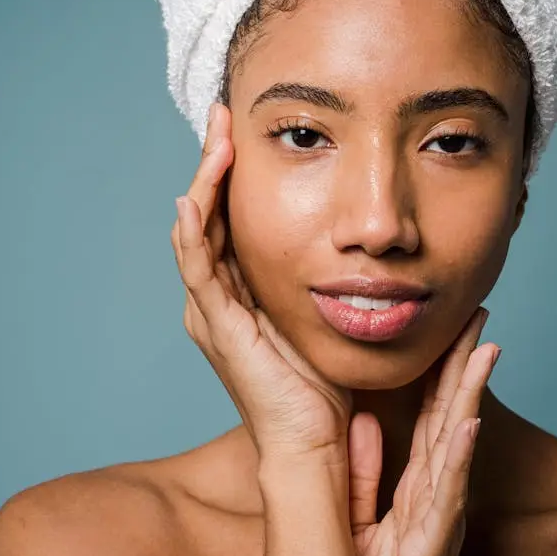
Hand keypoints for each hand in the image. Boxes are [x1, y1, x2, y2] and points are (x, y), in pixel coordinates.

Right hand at [171, 102, 352, 460]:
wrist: (313, 441)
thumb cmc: (322, 383)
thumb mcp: (321, 312)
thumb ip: (326, 275)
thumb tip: (363, 233)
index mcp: (239, 291)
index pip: (228, 216)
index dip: (232, 171)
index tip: (246, 126)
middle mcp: (217, 296)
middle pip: (206, 213)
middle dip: (213, 162)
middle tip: (222, 114)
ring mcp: (213, 310)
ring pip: (196, 231)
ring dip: (204, 182)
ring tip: (216, 136)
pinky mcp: (217, 326)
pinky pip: (198, 269)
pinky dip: (193, 231)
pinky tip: (196, 196)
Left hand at [349, 309, 497, 555]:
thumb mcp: (357, 509)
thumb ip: (365, 467)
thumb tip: (368, 421)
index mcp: (416, 483)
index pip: (433, 415)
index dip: (446, 371)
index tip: (454, 329)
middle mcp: (433, 493)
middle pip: (450, 418)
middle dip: (465, 367)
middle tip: (478, 317)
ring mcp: (437, 515)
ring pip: (454, 446)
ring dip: (470, 397)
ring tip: (483, 351)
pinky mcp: (430, 543)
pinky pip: (444, 495)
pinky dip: (458, 459)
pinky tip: (467, 424)